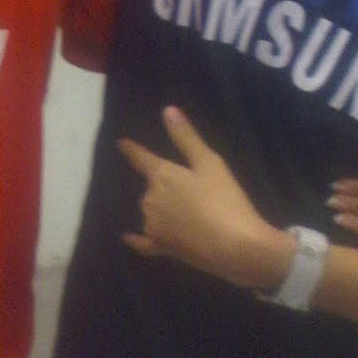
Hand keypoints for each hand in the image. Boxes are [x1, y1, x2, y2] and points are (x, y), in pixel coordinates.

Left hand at [119, 106, 291, 288]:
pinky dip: (135, 239)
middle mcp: (149, 199)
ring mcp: (152, 225)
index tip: (122, 143)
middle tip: (194, 193)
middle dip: (164, 187)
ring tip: (188, 215)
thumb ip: (186, 137)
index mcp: (161, 176)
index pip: (141, 158)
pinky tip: (128, 238)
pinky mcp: (160, 247)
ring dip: (161, 210)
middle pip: (151, 188)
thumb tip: (168, 110)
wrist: (235, 246)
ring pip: (150, 211)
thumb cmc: (224, 199)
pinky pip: (142, 242)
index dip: (132, 150)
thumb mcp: (210, 163)